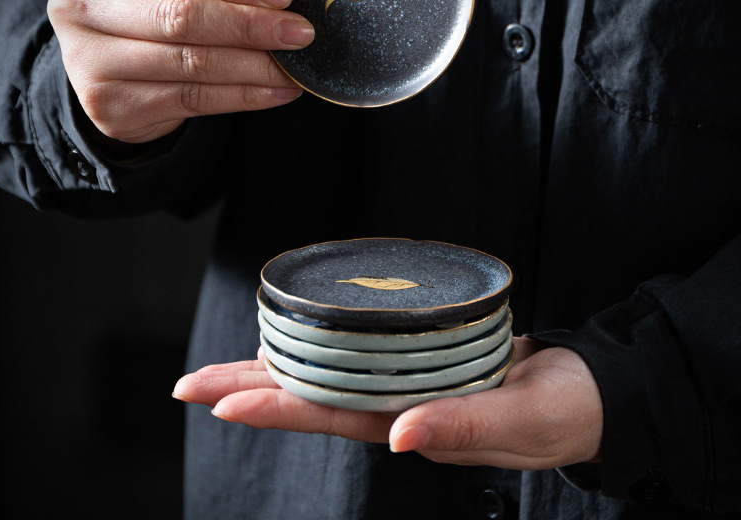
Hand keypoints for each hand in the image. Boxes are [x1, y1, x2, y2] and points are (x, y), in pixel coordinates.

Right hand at [47, 0, 312, 142]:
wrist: (98, 56)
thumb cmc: (142, 1)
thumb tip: (279, 3)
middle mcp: (81, 5)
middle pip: (182, 17)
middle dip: (251, 27)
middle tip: (299, 35)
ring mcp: (88, 61)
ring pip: (190, 63)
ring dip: (253, 67)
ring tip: (293, 68)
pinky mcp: (110, 105)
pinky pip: (190, 100)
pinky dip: (242, 96)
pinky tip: (276, 92)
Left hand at [172, 338, 602, 469]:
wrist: (584, 391)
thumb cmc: (561, 411)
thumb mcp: (520, 421)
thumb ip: (462, 425)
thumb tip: (400, 436)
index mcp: (415, 427)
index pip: (332, 417)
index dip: (278, 407)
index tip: (223, 401)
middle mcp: (398, 410)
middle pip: (313, 399)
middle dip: (251, 391)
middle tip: (190, 385)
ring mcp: (404, 388)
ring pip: (327, 380)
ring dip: (274, 371)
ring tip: (221, 370)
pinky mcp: (417, 364)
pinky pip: (356, 358)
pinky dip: (320, 349)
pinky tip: (296, 340)